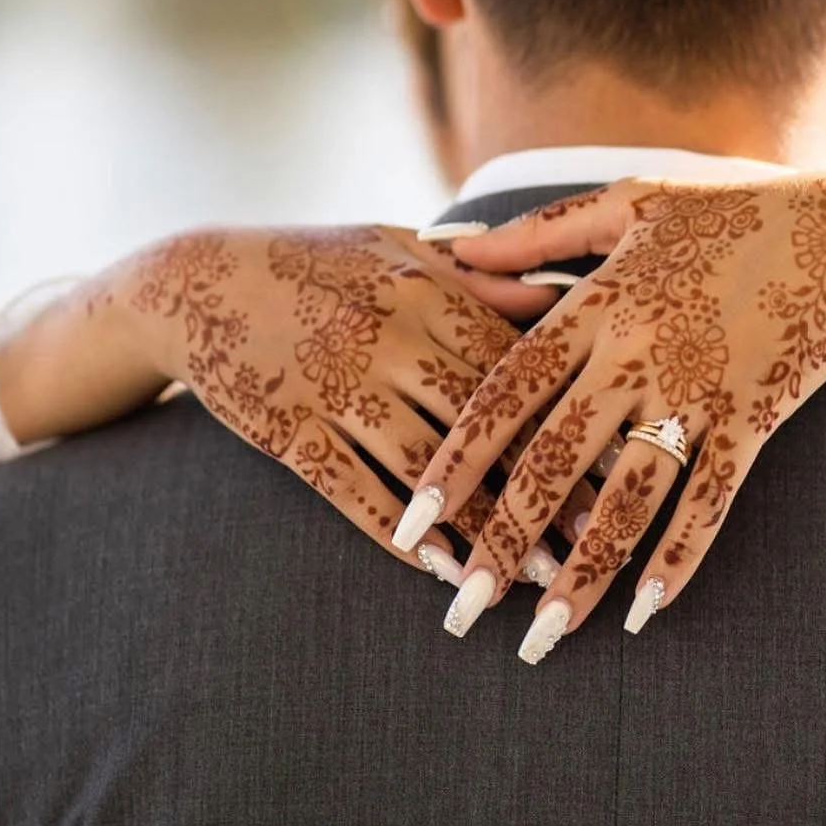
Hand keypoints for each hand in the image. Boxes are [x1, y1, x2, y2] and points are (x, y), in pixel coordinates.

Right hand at [71, 225, 589, 586]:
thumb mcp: (399, 249)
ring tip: (534, 577)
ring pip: (427, 468)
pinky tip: (441, 570)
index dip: (574, 417)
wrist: (196, 279)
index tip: (628, 462)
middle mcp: (391, 338)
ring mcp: (337, 386)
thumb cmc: (317, 261)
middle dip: (547, 486)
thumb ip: (480, 277)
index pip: (520, 364)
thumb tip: (562, 291)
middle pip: (487, 424)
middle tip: (600, 541)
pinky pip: (354, 490)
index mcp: (428, 291)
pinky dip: (400, 533)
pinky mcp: (290, 430)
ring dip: (484, 528)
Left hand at [394, 175, 825, 658]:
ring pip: (627, 498)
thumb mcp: (627, 201)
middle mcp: (639, 354)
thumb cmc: (726, 210)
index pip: (508, 392)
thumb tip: (449, 250)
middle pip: (555, 461)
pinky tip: (647, 612)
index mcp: (598, 304)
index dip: (458, 460)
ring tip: (541, 637)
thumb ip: (536, 233)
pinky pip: (711, 499)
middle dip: (504, 541)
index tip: (416, 523)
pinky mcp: (755, 418)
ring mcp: (700, 391)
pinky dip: (680, 556)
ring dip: (584, 572)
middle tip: (461, 609)